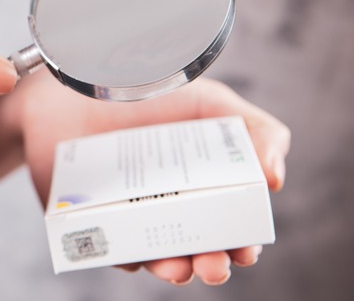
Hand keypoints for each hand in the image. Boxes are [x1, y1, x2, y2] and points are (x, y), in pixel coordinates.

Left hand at [20, 73, 289, 284]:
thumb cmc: (145, 92)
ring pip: (157, 256)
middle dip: (212, 265)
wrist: (77, 84)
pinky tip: (131, 251)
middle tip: (215, 266)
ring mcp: (131, 214)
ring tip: (179, 269)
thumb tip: (276, 180)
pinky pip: (110, 247)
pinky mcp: (93, 219)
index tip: (246, 248)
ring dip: (173, 270)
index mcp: (204, 184)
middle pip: (198, 248)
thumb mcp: (209, 101)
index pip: (230, 224)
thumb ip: (257, 131)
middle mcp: (170, 204)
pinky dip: (124, 254)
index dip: (243, 242)